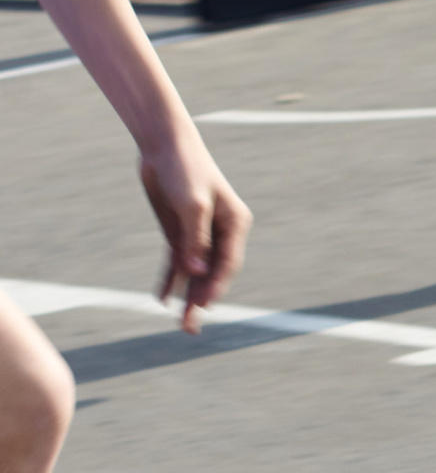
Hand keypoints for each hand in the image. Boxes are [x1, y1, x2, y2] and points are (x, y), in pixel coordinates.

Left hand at [138, 129, 248, 331]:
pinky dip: (170, 280)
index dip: (216, 286)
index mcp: (234, 224)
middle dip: (201, 300)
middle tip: (189, 327)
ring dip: (187, 297)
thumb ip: (194, 238)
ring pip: (194, 272)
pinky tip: (163, 299)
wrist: (164, 145)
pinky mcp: (178, 232)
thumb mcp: (192, 203)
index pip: (227, 262)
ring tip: (180, 324)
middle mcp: (220, 232)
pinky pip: (175, 262)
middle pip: (211, 273)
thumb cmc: (185, 167)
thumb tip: (195, 271)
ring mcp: (198, 233)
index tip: (203, 305)